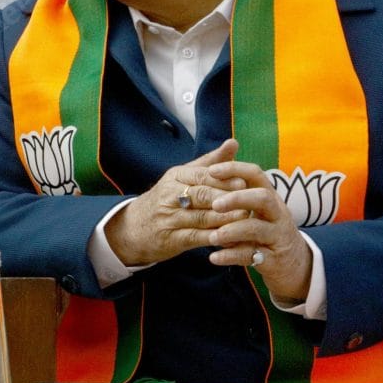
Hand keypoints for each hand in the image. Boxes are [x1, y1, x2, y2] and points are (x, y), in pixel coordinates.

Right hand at [106, 139, 250, 264]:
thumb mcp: (183, 176)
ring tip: (246, 220)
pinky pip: (195, 238)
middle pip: (201, 195)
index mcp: (176, 176)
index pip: (201, 175)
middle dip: (226, 198)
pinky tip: (231, 239)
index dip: (224, 179)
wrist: (133, 227)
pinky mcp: (171, 239)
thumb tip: (233, 143)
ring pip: (201, 217)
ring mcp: (170, 218)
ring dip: (224, 219)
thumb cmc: (166, 199)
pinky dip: (214, 238)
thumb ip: (210, 162)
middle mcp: (170, 195)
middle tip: (249, 201)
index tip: (245, 182)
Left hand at [206, 158, 311, 300]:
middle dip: (237, 199)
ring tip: (212, 237)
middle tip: (215, 205)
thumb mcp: (254, 210)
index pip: (255, 174)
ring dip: (232, 231)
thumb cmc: (264, 229)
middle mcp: (277, 213)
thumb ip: (235, 195)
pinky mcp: (273, 259)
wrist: (293, 264)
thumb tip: (206, 172)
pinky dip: (231, 256)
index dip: (234, 169)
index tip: (211, 171)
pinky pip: (251, 255)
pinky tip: (214, 257)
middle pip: (263, 198)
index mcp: (269, 196)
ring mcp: (277, 236)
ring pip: (257, 228)